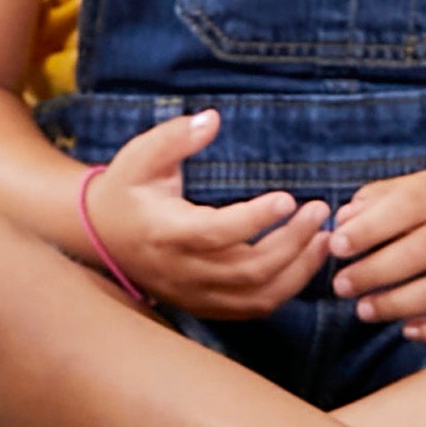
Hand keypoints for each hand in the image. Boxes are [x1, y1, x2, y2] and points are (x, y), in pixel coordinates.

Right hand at [71, 110, 335, 321]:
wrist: (100, 236)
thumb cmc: (125, 190)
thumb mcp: (139, 156)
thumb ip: (174, 137)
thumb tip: (212, 119)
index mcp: (164, 231)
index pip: (215, 233)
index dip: (254, 220)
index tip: (288, 198)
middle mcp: (181, 269)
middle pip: (247, 269)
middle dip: (292, 242)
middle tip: (319, 211)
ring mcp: (195, 292)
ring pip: (257, 295)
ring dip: (298, 270)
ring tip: (325, 238)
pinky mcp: (206, 304)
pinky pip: (254, 307)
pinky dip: (286, 289)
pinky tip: (305, 262)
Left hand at [327, 162, 425, 345]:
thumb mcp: (418, 187)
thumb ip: (378, 199)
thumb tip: (342, 220)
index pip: (407, 206)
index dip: (369, 228)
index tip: (335, 246)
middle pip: (422, 252)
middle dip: (375, 272)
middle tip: (341, 285)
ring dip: (398, 304)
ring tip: (363, 310)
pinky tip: (407, 330)